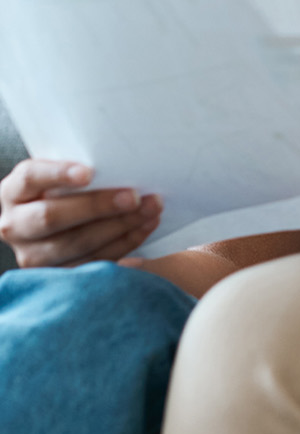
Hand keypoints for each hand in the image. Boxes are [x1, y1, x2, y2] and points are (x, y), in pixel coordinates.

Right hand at [0, 159, 161, 266]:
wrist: (62, 215)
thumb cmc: (68, 187)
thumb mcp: (65, 172)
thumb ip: (82, 167)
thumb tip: (121, 159)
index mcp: (14, 191)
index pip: (30, 178)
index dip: (58, 174)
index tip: (89, 172)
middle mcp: (15, 225)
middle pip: (51, 217)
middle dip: (97, 206)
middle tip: (134, 197)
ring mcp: (32, 254)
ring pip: (74, 244)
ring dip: (119, 226)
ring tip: (151, 209)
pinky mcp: (56, 274)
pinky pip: (92, 261)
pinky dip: (125, 243)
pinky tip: (145, 226)